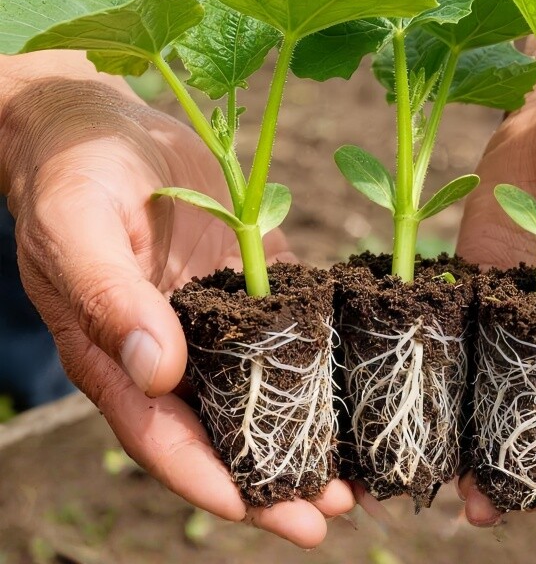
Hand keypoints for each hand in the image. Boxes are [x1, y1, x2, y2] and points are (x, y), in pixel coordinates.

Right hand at [1, 73, 352, 547]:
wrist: (101, 122)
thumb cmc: (74, 175)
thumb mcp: (78, 229)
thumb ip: (109, 298)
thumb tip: (157, 370)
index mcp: (118, 354)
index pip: (164, 436)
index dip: (212, 480)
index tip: (265, 512)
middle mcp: (171, 346)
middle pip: (223, 428)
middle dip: (275, 475)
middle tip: (337, 509)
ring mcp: (214, 313)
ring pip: (263, 385)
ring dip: (308, 427)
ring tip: (363, 465)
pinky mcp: (249, 274)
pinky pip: (289, 320)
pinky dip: (321, 353)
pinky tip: (362, 373)